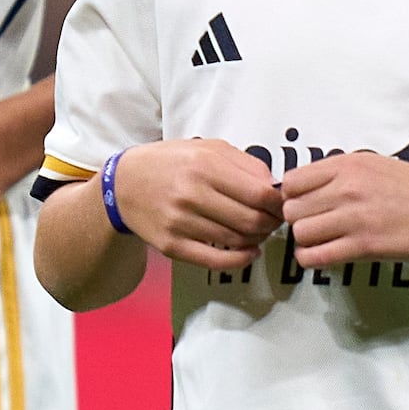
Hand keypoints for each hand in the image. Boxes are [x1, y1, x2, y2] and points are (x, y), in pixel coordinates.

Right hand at [113, 138, 280, 271]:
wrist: (124, 185)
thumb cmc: (172, 163)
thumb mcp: (208, 148)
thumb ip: (245, 164)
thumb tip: (276, 188)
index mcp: (204, 165)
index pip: (259, 193)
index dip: (280, 203)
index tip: (284, 204)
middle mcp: (191, 194)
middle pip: (252, 220)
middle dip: (272, 223)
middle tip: (274, 220)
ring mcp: (180, 222)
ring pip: (237, 240)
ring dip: (257, 239)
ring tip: (258, 230)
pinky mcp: (172, 245)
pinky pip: (216, 260)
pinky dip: (240, 260)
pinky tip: (249, 252)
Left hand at [276, 149, 408, 267]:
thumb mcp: (374, 165)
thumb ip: (338, 173)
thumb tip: (301, 188)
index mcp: (348, 164)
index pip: (290, 182)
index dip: (292, 196)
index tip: (307, 204)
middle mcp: (347, 188)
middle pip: (291, 209)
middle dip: (299, 220)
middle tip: (317, 225)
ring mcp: (355, 217)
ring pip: (300, 233)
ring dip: (306, 240)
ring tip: (324, 240)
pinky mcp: (363, 246)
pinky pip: (314, 256)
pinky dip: (312, 259)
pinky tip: (325, 255)